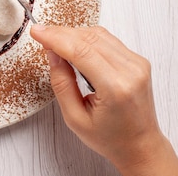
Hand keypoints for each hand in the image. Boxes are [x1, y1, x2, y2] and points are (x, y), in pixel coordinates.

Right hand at [30, 24, 177, 175]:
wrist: (140, 145)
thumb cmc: (110, 137)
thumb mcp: (74, 118)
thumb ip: (61, 83)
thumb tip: (52, 53)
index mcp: (115, 88)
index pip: (80, 50)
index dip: (55, 37)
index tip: (37, 32)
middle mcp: (130, 72)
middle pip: (88, 38)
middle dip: (60, 33)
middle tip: (41, 35)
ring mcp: (137, 64)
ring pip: (98, 34)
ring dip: (73, 34)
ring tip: (55, 43)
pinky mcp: (138, 60)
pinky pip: (107, 39)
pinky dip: (86, 39)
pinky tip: (74, 46)